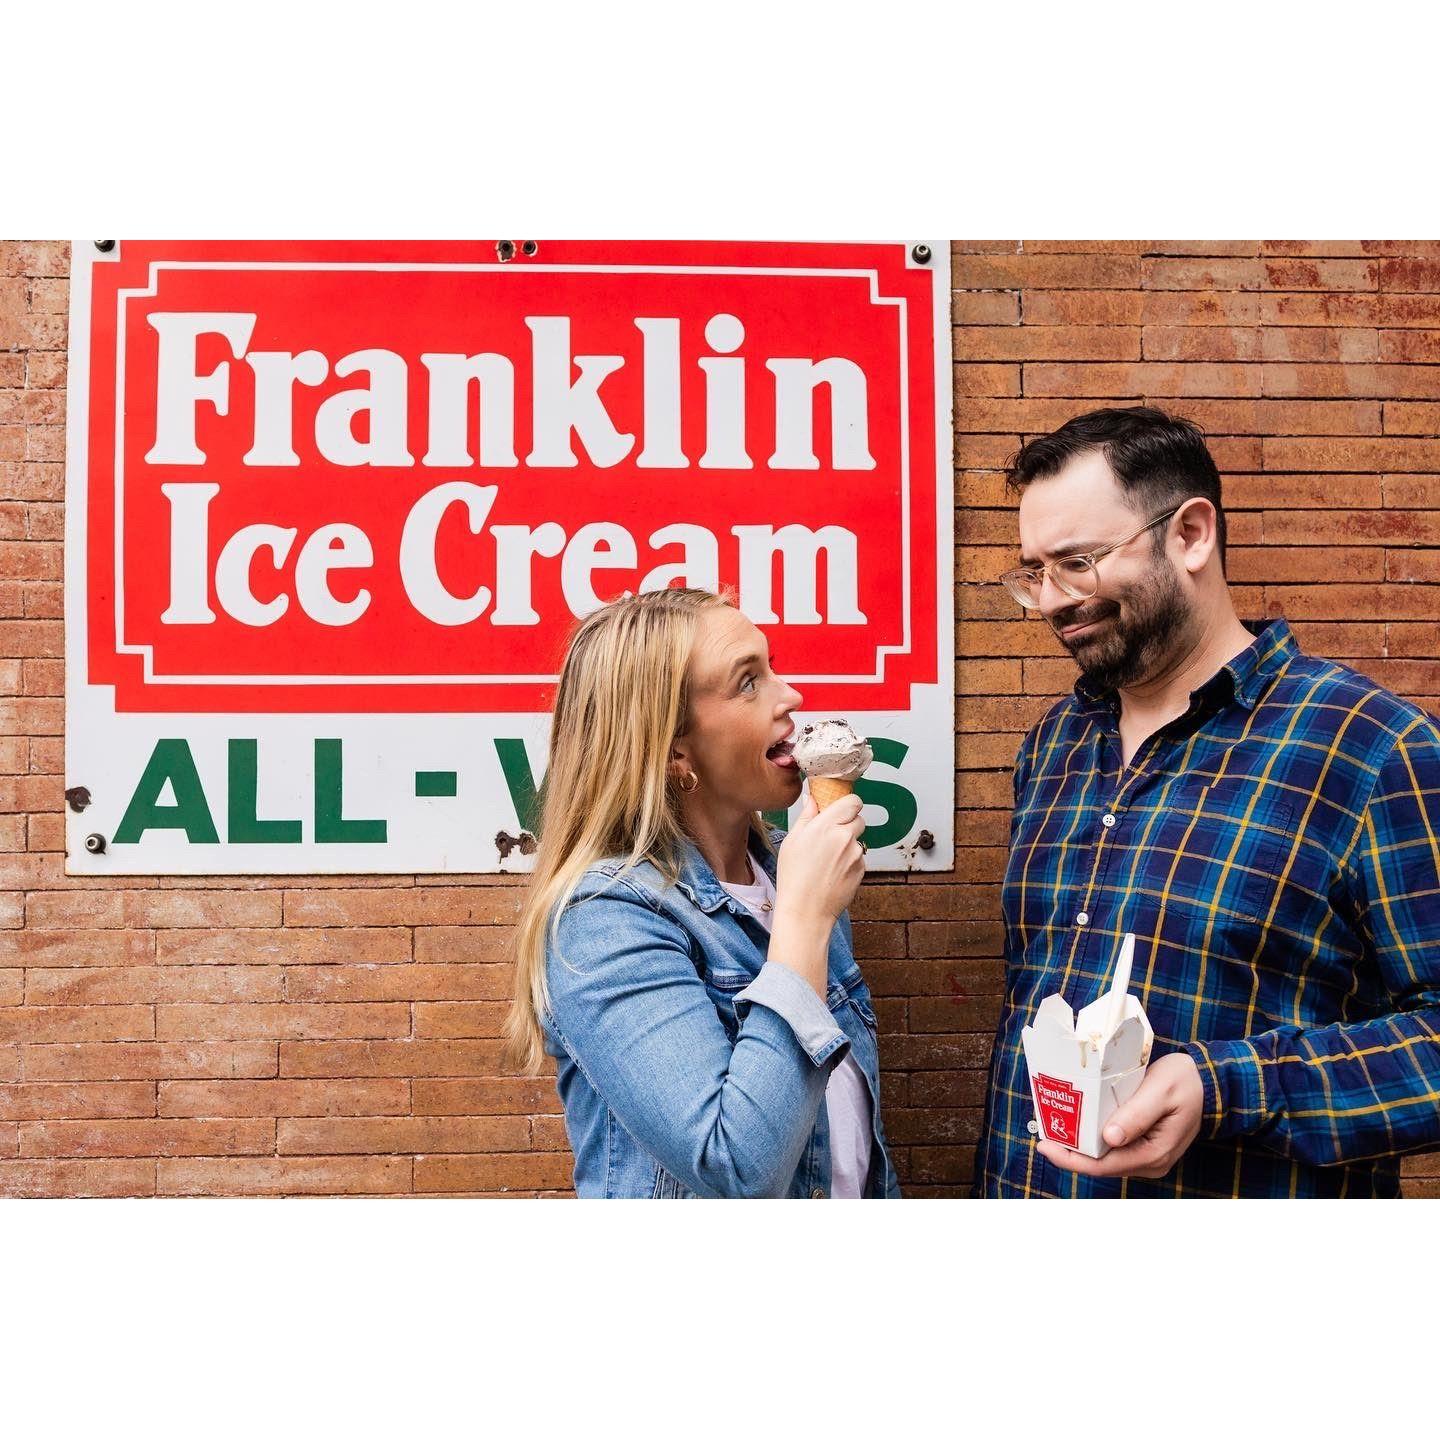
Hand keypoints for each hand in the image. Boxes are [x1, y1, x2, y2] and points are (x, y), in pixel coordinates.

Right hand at [774, 791, 865, 925]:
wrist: (806, 910)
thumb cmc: (794, 877)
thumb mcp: (792, 841)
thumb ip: (806, 816)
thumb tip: (812, 799)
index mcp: (826, 826)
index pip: (853, 801)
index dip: (848, 804)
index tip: (840, 809)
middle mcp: (845, 837)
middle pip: (858, 819)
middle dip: (848, 824)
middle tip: (830, 837)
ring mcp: (856, 854)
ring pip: (858, 840)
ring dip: (848, 845)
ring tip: (827, 861)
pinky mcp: (862, 870)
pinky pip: (859, 858)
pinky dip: (850, 862)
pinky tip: (833, 873)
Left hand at [1036, 1053, 1203, 1180]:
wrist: (1208, 1081)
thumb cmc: (1186, 1082)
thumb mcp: (1160, 1091)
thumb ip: (1137, 1114)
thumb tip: (1110, 1138)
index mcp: (1155, 1153)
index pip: (1104, 1165)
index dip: (1071, 1158)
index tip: (1045, 1144)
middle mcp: (1150, 1161)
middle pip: (1101, 1165)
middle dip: (1069, 1153)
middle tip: (1041, 1134)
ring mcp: (1146, 1155)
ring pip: (1105, 1158)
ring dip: (1079, 1147)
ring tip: (1052, 1129)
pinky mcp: (1143, 1145)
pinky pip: (1112, 1148)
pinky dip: (1091, 1140)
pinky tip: (1076, 1125)